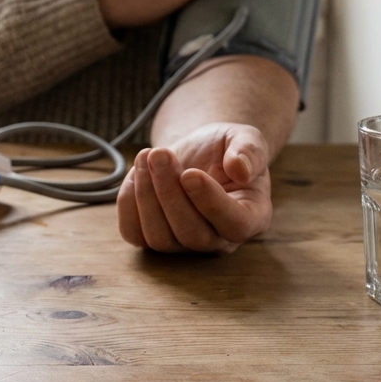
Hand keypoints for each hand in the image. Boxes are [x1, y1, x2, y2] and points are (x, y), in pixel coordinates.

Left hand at [116, 122, 273, 253]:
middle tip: (160, 154)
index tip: (190, 173)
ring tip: (147, 156)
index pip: (235, 225)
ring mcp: (184, 244)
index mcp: (252, 216)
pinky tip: (135, 173)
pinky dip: (128, 203)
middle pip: (192, 235)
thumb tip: (240, 169)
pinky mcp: (153, 238)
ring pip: (160, 237)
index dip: (211, 202)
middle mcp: (220, 239)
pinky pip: (134, 233)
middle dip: (169, 192)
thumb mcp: (245, 137)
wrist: (198, 153)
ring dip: (146, 194)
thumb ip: (250, 151)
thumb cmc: (225, 148)